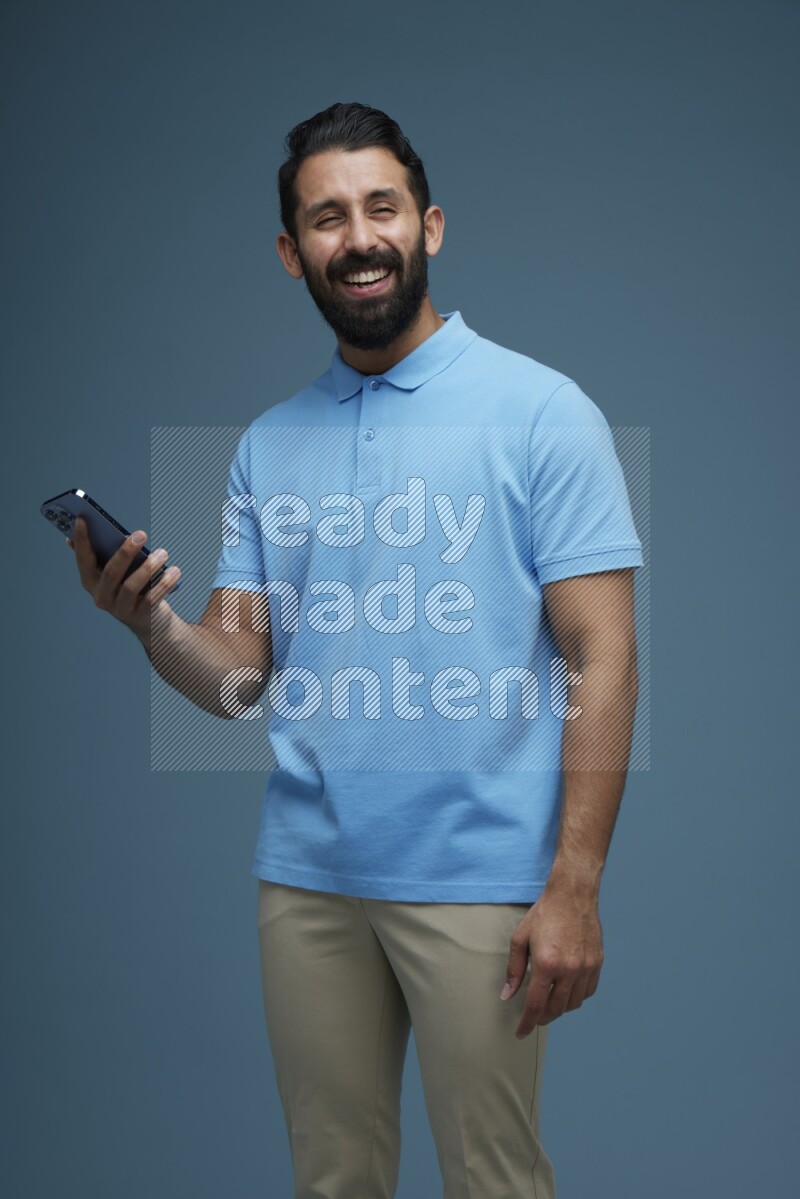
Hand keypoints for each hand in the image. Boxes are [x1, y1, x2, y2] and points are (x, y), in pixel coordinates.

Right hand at [67, 515, 180, 641]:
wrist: (150, 621)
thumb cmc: (132, 587)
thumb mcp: (119, 571)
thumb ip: (109, 553)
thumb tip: (98, 528)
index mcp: (91, 581)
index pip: (83, 559)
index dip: (81, 540)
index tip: (81, 519)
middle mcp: (101, 596)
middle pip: (111, 572)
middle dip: (125, 552)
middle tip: (141, 534)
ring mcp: (119, 608)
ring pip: (131, 586)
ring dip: (149, 567)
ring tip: (163, 553)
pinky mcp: (139, 615)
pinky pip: (151, 597)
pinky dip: (164, 583)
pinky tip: (174, 570)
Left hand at [501, 882, 603, 1036]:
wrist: (572, 895)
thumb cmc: (545, 914)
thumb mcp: (520, 939)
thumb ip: (514, 970)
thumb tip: (508, 994)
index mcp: (546, 963)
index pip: (535, 1005)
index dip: (527, 1023)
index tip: (521, 1032)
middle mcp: (569, 969)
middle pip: (555, 1008)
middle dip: (542, 1018)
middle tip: (534, 1017)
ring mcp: (585, 967)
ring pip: (573, 1004)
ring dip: (559, 1009)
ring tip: (549, 1003)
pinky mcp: (596, 963)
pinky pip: (588, 992)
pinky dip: (576, 998)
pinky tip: (566, 992)